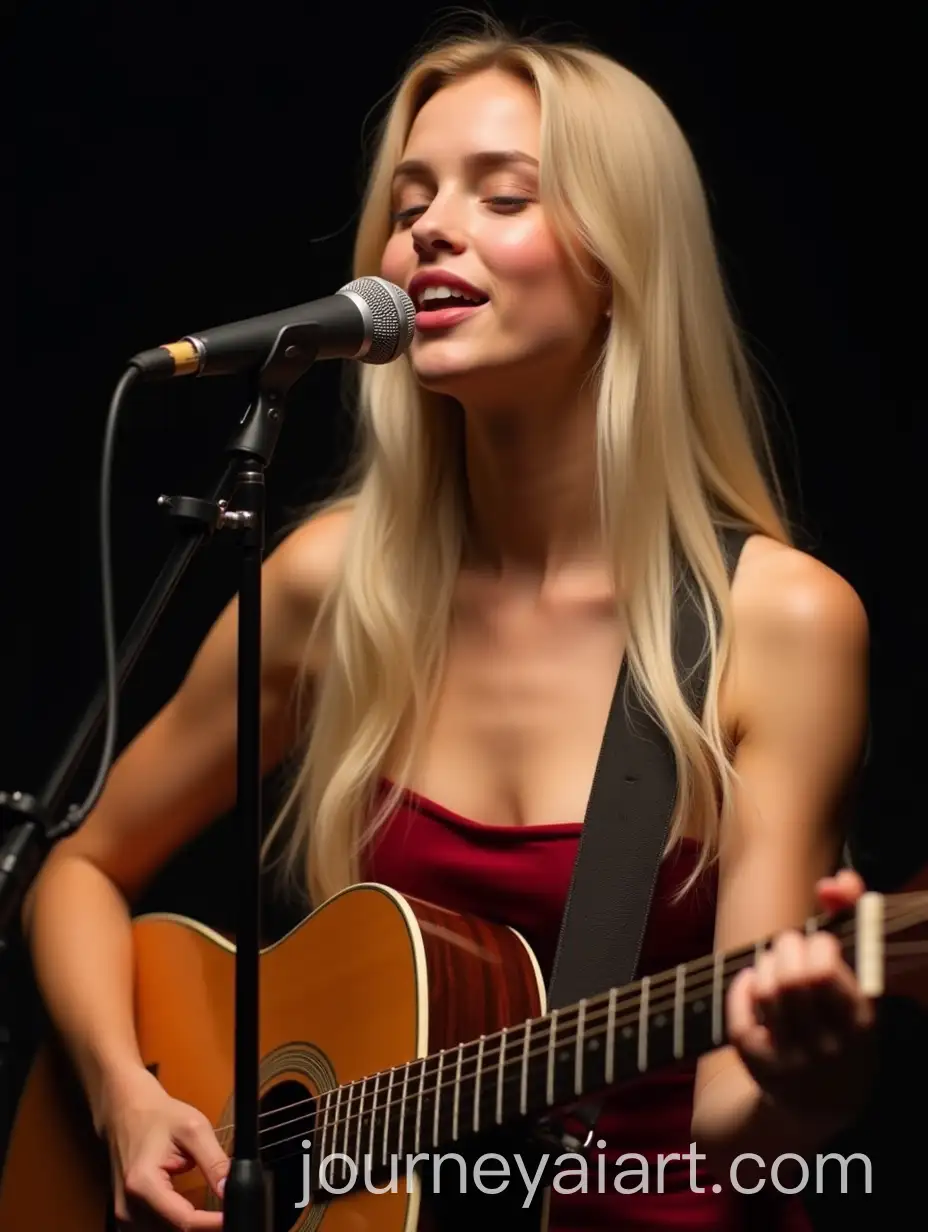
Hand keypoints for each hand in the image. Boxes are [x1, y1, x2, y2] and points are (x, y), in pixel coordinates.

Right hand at [100, 1065, 227, 1227]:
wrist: (125, 1111)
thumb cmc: (158, 1116)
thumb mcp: (193, 1129)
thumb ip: (214, 1161)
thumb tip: (230, 1190)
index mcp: (142, 1184)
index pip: (183, 1220)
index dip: (211, 1223)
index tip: (230, 1218)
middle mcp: (128, 1207)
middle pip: (174, 1231)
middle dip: (202, 1225)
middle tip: (222, 1212)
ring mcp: (123, 1216)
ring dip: (188, 1226)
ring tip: (208, 1213)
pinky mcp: (125, 1217)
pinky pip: (155, 1229)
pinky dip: (174, 1224)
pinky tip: (190, 1214)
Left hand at [727, 869, 875, 1136]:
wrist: (820, 1104)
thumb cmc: (840, 1024)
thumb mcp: (858, 985)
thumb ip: (852, 921)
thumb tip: (836, 882)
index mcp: (860, 1024)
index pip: (825, 969)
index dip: (816, 945)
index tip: (819, 944)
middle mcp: (829, 1046)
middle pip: (792, 976)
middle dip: (787, 947)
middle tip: (790, 946)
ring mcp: (793, 1059)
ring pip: (767, 991)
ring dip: (766, 963)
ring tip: (773, 963)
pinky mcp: (760, 1065)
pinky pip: (740, 1014)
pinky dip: (743, 986)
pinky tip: (753, 982)